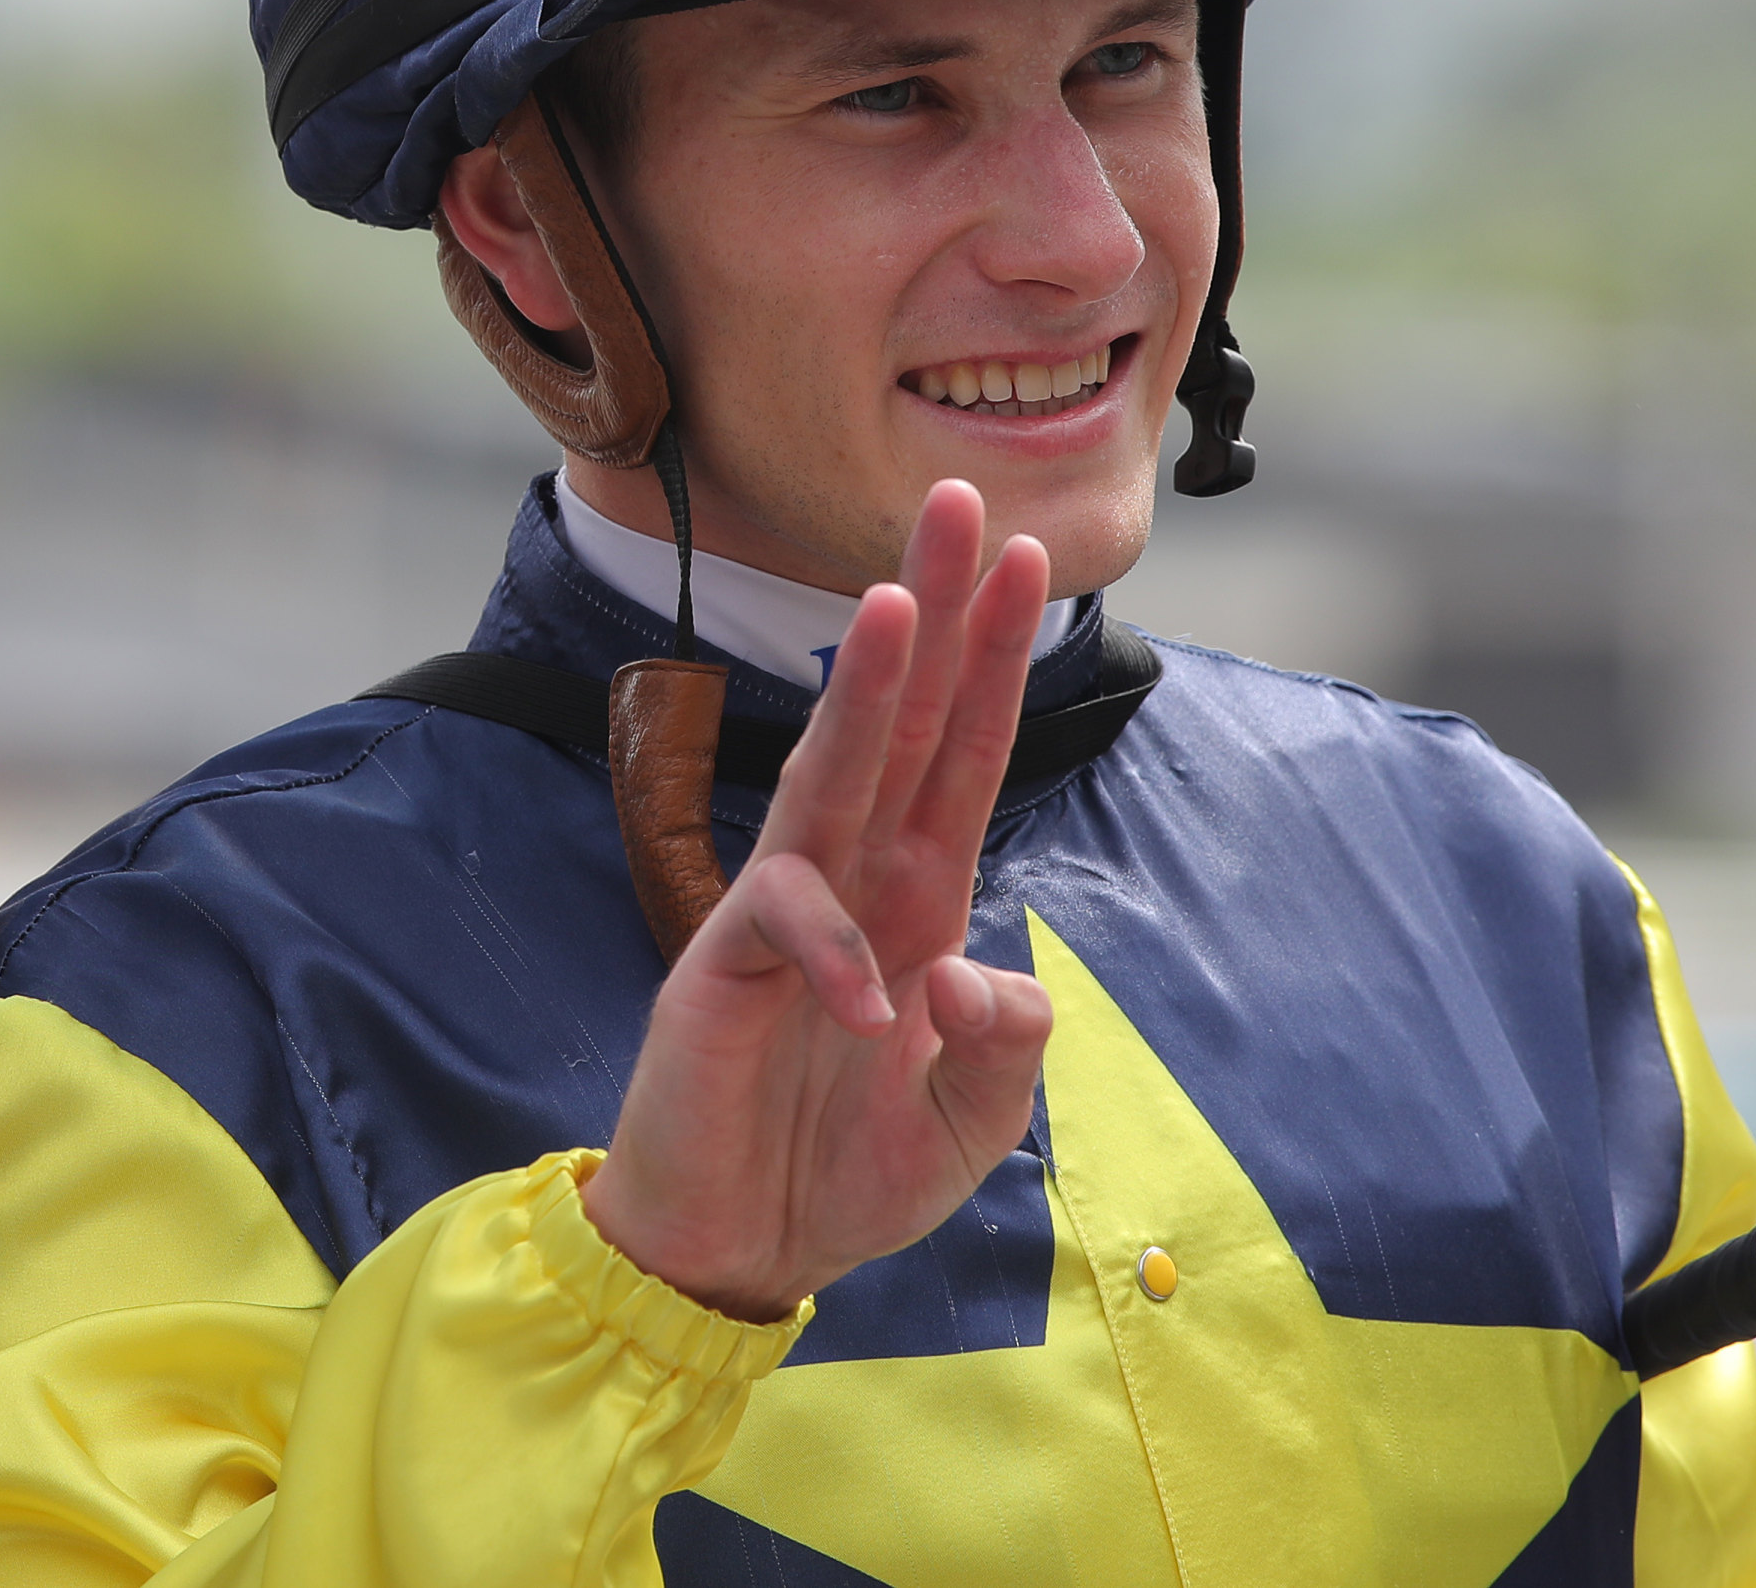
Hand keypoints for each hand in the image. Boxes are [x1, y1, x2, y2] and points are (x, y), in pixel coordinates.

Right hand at [577, 481, 1058, 1321]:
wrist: (740, 1251)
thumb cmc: (845, 1176)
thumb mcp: (968, 1130)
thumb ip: (1004, 1051)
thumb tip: (987, 975)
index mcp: (920, 902)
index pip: (966, 756)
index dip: (995, 661)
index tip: (1028, 559)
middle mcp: (858, 883)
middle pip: (902, 724)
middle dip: (936, 614)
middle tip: (960, 504)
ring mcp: (790, 914)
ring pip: (833, 775)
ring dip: (869, 691)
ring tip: (894, 603)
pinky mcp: (727, 965)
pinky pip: (788, 923)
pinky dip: (834, 956)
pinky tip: (868, 1012)